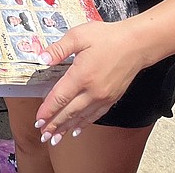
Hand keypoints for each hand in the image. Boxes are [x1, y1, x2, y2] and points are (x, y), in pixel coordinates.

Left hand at [32, 20, 150, 144]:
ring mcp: (103, 97)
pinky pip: (95, 115)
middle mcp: (92, 91)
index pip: (59, 98)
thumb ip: (59, 49)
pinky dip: (84, 124)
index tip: (38, 120)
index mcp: (81, 75)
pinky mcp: (112, 98)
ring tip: (56, 138)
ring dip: (67, 128)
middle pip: (69, 112)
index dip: (47, 111)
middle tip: (43, 135)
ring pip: (81, 117)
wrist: (136, 44)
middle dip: (54, 125)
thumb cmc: (108, 37)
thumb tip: (42, 59)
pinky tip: (77, 129)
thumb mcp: (78, 35)